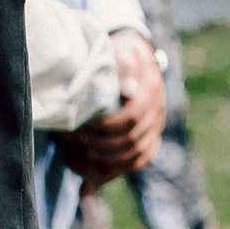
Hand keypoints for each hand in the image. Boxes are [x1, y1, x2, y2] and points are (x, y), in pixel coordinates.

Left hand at [74, 32, 164, 181]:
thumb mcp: (121, 50)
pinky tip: (89, 178)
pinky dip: (112, 172)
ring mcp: (155, 128)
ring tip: (74, 157)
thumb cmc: (119, 53)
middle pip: (131, 141)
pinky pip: (136, 163)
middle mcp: (157, 112)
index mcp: (150, 90)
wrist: (133, 58)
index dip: (106, 127)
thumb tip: (129, 90)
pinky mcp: (150, 140)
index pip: (132, 118)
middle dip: (99, 145)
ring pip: (134, 157)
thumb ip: (125, 64)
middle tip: (72, 141)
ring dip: (103, 161)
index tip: (82, 127)